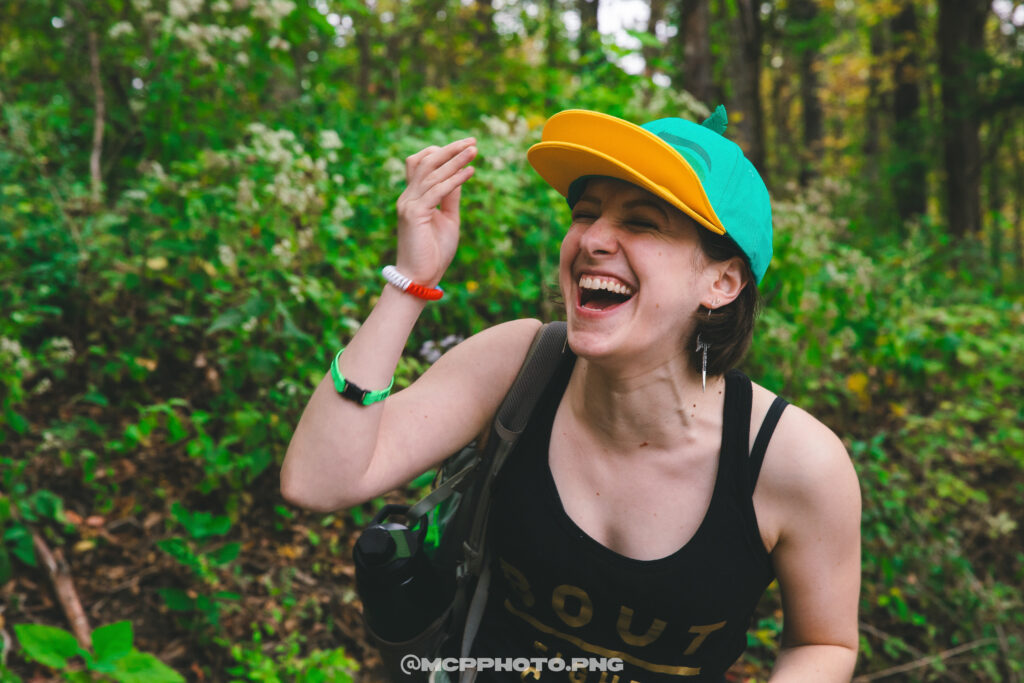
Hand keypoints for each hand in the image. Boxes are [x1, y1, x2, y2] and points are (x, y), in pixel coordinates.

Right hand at [395, 138, 476, 285]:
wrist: (420, 278)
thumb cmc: (434, 252)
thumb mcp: (448, 219)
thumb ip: (451, 197)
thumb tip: (460, 175)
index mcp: (414, 197)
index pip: (422, 164)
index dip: (442, 153)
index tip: (466, 147)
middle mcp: (408, 197)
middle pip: (426, 162)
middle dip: (450, 149)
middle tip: (472, 140)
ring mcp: (408, 204)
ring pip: (432, 173)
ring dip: (455, 160)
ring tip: (474, 151)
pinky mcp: (414, 214)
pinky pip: (436, 191)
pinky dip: (454, 180)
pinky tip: (470, 172)